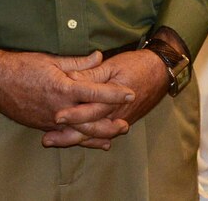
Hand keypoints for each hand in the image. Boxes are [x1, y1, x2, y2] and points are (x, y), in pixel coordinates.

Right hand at [0, 50, 133, 148]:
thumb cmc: (20, 66)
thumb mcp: (50, 59)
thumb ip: (77, 62)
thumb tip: (99, 57)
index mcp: (62, 88)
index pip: (96, 93)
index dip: (115, 93)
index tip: (129, 93)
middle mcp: (59, 108)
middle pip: (92, 121)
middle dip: (110, 122)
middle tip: (126, 123)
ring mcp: (50, 120)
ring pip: (80, 133)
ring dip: (98, 135)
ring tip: (112, 136)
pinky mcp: (42, 126)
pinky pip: (65, 135)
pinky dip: (80, 139)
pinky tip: (90, 140)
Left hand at [45, 51, 169, 147]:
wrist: (161, 71)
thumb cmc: (136, 65)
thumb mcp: (113, 65)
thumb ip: (92, 74)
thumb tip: (71, 78)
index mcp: (113, 98)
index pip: (91, 110)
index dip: (73, 114)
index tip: (56, 117)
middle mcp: (116, 113)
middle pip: (90, 129)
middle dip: (68, 135)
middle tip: (47, 139)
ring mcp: (119, 119)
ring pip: (94, 135)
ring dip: (74, 140)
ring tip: (53, 142)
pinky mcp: (121, 120)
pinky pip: (102, 133)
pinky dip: (88, 140)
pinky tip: (74, 142)